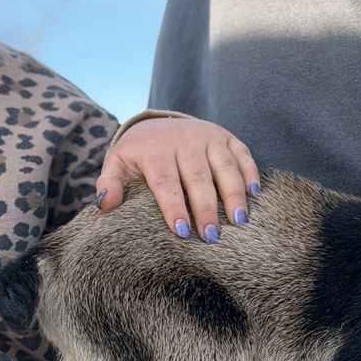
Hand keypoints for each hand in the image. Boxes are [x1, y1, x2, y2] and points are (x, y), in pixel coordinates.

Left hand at [95, 116, 259, 240]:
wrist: (159, 123)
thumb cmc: (139, 154)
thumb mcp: (118, 164)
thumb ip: (110, 183)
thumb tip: (106, 205)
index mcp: (156, 150)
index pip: (166, 181)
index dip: (174, 206)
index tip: (182, 232)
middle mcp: (184, 141)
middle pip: (198, 177)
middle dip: (207, 208)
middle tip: (212, 236)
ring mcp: (208, 137)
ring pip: (225, 166)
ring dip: (234, 194)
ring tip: (239, 221)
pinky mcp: (227, 137)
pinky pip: (243, 154)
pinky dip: (250, 173)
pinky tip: (254, 194)